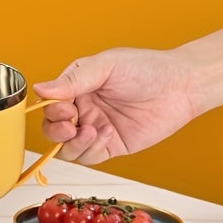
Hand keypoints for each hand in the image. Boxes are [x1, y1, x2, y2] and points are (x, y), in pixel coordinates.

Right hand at [33, 47, 197, 164]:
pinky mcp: (110, 146)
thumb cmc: (146, 69)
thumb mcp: (105, 66)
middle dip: (56, 130)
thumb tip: (40, 89)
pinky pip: (88, 157)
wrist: (181, 86)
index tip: (64, 108)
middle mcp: (83, 110)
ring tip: (92, 131)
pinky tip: (106, 133)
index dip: (51, 111)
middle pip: (52, 130)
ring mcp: (95, 129)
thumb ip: (72, 80)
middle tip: (71, 125)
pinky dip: (91, 149)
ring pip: (66, 148)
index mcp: (76, 88)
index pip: (50, 105)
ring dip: (73, 143)